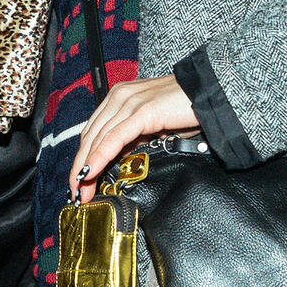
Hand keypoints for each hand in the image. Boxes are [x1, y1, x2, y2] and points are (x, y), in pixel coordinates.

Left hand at [70, 74, 198, 198]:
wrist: (211, 93)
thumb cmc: (186, 109)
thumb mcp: (153, 126)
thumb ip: (134, 138)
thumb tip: (119, 158)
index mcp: (119, 97)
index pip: (93, 131)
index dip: (83, 157)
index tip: (78, 181)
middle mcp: (120, 96)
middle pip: (91, 136)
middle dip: (80, 167)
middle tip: (75, 193)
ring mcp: (129, 102)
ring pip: (98, 138)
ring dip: (86, 167)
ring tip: (81, 190)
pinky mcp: (142, 111)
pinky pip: (115, 138)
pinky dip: (100, 156)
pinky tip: (91, 172)